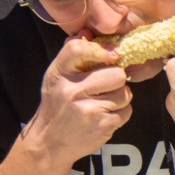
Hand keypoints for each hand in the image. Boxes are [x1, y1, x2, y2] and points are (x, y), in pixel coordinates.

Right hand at [25, 33, 132, 165]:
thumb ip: (72, 54)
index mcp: (58, 74)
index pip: (78, 49)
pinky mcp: (101, 126)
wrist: (48, 143)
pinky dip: (120, 114)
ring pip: (125, 93)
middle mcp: (71, 91)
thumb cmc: (57, 105)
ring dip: (120, 98)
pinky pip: (126, 111)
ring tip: (104, 103)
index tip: (112, 55)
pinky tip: (104, 116)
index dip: (101, 50)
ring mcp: (87, 110)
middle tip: (106, 87)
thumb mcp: (57, 77)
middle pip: (117, 74)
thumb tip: (89, 30)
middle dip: (117, 80)